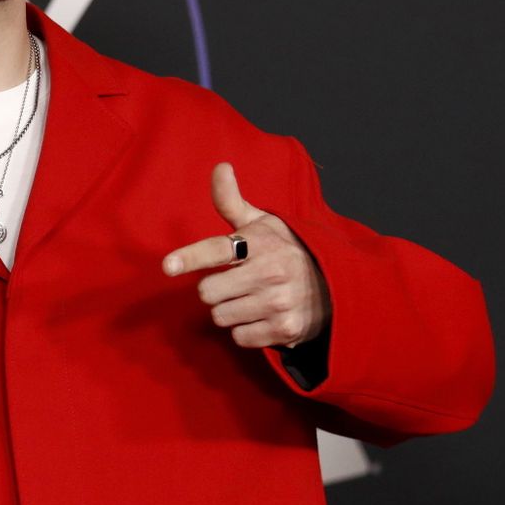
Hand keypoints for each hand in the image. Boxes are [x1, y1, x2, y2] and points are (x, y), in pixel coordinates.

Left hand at [162, 161, 329, 348]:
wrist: (335, 284)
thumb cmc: (286, 250)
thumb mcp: (263, 223)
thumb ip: (232, 201)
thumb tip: (220, 166)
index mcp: (261, 243)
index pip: (218, 249)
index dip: (190, 257)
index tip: (169, 265)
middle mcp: (270, 272)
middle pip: (207, 292)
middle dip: (215, 290)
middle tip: (235, 283)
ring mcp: (278, 302)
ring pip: (221, 317)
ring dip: (229, 311)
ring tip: (251, 299)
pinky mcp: (285, 329)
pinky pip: (240, 338)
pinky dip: (246, 331)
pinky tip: (262, 317)